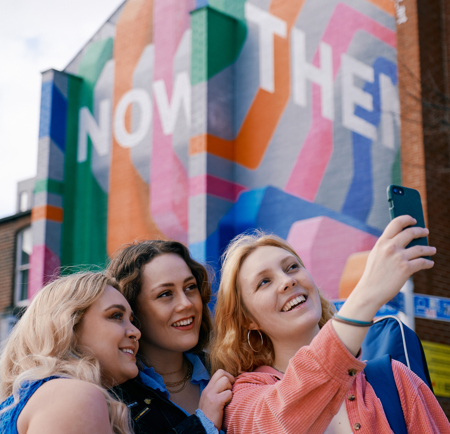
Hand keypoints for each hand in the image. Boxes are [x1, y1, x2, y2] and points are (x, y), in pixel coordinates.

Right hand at [198, 369, 234, 429]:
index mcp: (207, 388)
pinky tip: (226, 405)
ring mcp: (211, 395)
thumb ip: (216, 391)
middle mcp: (208, 389)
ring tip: (227, 398)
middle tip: (230, 390)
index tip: (229, 386)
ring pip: (225, 380)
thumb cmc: (210, 415)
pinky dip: (230, 398)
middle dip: (230, 379)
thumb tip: (228, 384)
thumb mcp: (210, 400)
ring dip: (229, 389)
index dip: (227, 376)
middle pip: (221, 373)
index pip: (218, 372)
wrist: (203, 427)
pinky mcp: (215, 402)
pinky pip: (228, 393)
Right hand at [332, 215, 435, 355]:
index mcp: (381, 242)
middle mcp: (390, 247)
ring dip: (428, 248)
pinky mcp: (406, 268)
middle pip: (410, 232)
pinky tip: (430, 263)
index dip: (406, 219)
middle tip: (425, 232)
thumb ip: (387, 246)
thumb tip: (405, 241)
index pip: (396, 223)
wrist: (370, 291)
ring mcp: (398, 257)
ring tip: (432, 249)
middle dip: (420, 231)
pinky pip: (422, 262)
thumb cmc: (373, 274)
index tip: (413, 219)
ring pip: (420, 248)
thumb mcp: (376, 255)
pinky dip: (428, 263)